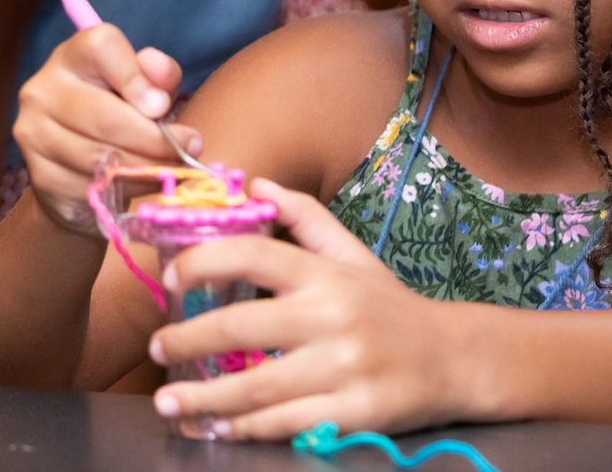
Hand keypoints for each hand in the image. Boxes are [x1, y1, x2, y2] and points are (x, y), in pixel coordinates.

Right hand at [13, 22, 196, 235]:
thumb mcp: (144, 89)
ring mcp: (35, 133)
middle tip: (188, 149)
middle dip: (155, 138)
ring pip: (101, 156)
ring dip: (147, 168)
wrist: (76, 171)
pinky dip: (129, 189)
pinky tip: (142, 184)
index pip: (100, 47)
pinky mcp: (41, 175)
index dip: (135, 75)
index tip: (162, 106)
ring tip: (172, 169)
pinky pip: (94, 186)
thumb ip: (158, 77)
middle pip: (105, 115)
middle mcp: (43, 89)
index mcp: (72, 56)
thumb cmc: (118, 117)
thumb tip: (160, 79)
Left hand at [148, 179, 464, 438]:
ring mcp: (343, 369)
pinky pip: (287, 424)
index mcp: (324, 275)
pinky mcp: (354, 415)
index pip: (253, 254)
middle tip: (157, 348)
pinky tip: (215, 427)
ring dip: (204, 398)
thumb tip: (252, 182)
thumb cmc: (388, 305)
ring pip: (257, 387)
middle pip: (242, 327)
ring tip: (168, 401)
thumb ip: (302, 216)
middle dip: (188, 340)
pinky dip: (245, 428)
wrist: (454, 359)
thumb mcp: (350, 253)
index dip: (203, 262)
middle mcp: (331, 318)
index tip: (171, 279)